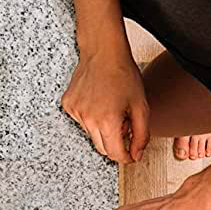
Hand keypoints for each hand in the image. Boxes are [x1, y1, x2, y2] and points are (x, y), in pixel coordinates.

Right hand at [61, 47, 150, 163]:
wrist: (103, 51)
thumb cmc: (123, 74)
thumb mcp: (141, 105)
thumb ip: (141, 135)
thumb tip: (136, 154)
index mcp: (107, 120)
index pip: (115, 154)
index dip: (126, 157)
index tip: (132, 155)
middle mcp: (88, 119)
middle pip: (102, 148)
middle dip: (116, 144)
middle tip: (126, 127)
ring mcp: (76, 111)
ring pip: (92, 134)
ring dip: (103, 129)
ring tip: (112, 108)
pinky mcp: (69, 104)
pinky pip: (82, 121)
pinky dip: (92, 118)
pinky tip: (99, 101)